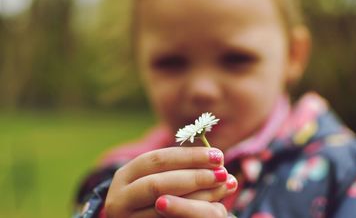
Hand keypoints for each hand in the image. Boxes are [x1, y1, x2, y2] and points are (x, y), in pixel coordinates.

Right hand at [105, 147, 237, 217]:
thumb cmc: (153, 197)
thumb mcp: (159, 178)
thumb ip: (181, 167)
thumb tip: (217, 156)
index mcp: (125, 175)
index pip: (158, 159)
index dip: (189, 156)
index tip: (218, 155)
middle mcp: (119, 198)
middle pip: (158, 183)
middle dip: (194, 177)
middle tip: (223, 173)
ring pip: (164, 206)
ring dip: (199, 196)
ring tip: (224, 187)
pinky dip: (192, 212)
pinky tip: (214, 206)